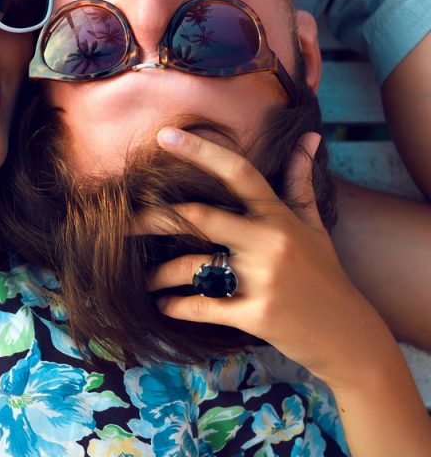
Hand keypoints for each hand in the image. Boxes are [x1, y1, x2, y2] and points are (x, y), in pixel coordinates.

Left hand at [135, 128, 389, 386]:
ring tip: (144, 278)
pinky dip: (177, 306)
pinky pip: (203, 306)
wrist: (350, 338)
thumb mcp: (313, 226)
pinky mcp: (258, 314)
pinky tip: (163, 305)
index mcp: (278, 215)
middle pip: (198, 217)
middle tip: (123, 221)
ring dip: (159, 274)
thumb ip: (300, 182)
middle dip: (153, 218)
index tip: (164, 136)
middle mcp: (270, 241)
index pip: (237, 172)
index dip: (200, 151)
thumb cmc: (325, 274)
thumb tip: (307, 137)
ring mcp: (263, 278)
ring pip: (193, 266)